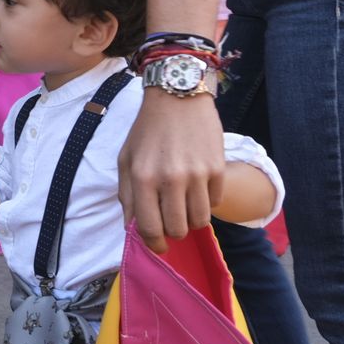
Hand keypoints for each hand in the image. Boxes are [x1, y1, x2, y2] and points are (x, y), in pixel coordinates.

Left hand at [117, 91, 225, 253]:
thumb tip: (133, 229)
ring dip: (191, 219)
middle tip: (171, 220)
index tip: (158, 245)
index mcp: (142, 178)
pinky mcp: (217, 168)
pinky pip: (215, 203)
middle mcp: (170, 179)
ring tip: (185, 204)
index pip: (148, 228)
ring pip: (199, 221)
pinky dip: (207, 202)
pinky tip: (198, 186)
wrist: (178, 98)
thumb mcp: (126, 160)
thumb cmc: (147, 131)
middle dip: (173, 231)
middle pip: (177, 230)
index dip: (153, 244)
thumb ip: (127, 195)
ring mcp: (197, 174)